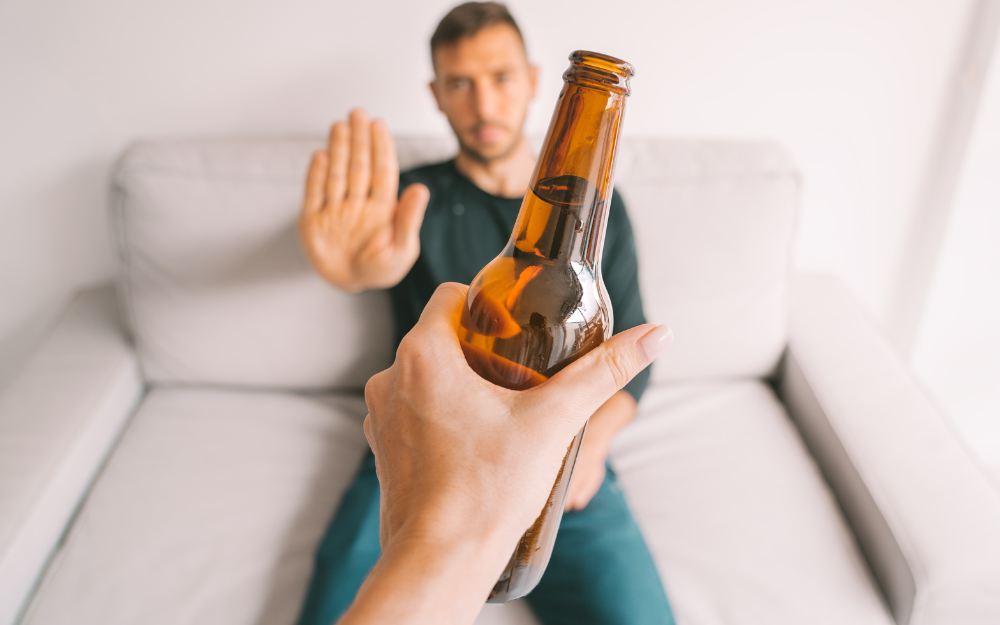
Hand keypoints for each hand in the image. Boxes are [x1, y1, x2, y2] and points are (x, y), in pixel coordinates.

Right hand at [300, 109, 429, 291]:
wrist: (350, 283)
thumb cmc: (381, 268)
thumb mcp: (402, 249)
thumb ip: (408, 219)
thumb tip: (421, 189)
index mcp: (382, 207)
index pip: (382, 171)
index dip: (380, 148)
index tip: (378, 125)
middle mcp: (359, 202)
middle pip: (359, 166)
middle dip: (359, 140)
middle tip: (358, 113)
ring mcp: (335, 208)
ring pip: (337, 174)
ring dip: (339, 150)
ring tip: (340, 126)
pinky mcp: (313, 219)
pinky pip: (315, 193)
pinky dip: (316, 175)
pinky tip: (321, 155)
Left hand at [342, 283, 672, 623]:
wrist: (442, 559)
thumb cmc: (488, 491)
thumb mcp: (555, 421)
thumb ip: (604, 372)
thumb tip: (655, 336)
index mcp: (422, 355)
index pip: (450, 296)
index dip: (486, 305)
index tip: (515, 329)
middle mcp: (390, 378)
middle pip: (440, 337)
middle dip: (479, 348)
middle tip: (519, 372)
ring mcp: (380, 415)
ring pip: (424, 376)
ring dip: (458, 383)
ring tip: (501, 410)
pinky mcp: (383, 447)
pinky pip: (413, 412)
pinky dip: (441, 416)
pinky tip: (475, 442)